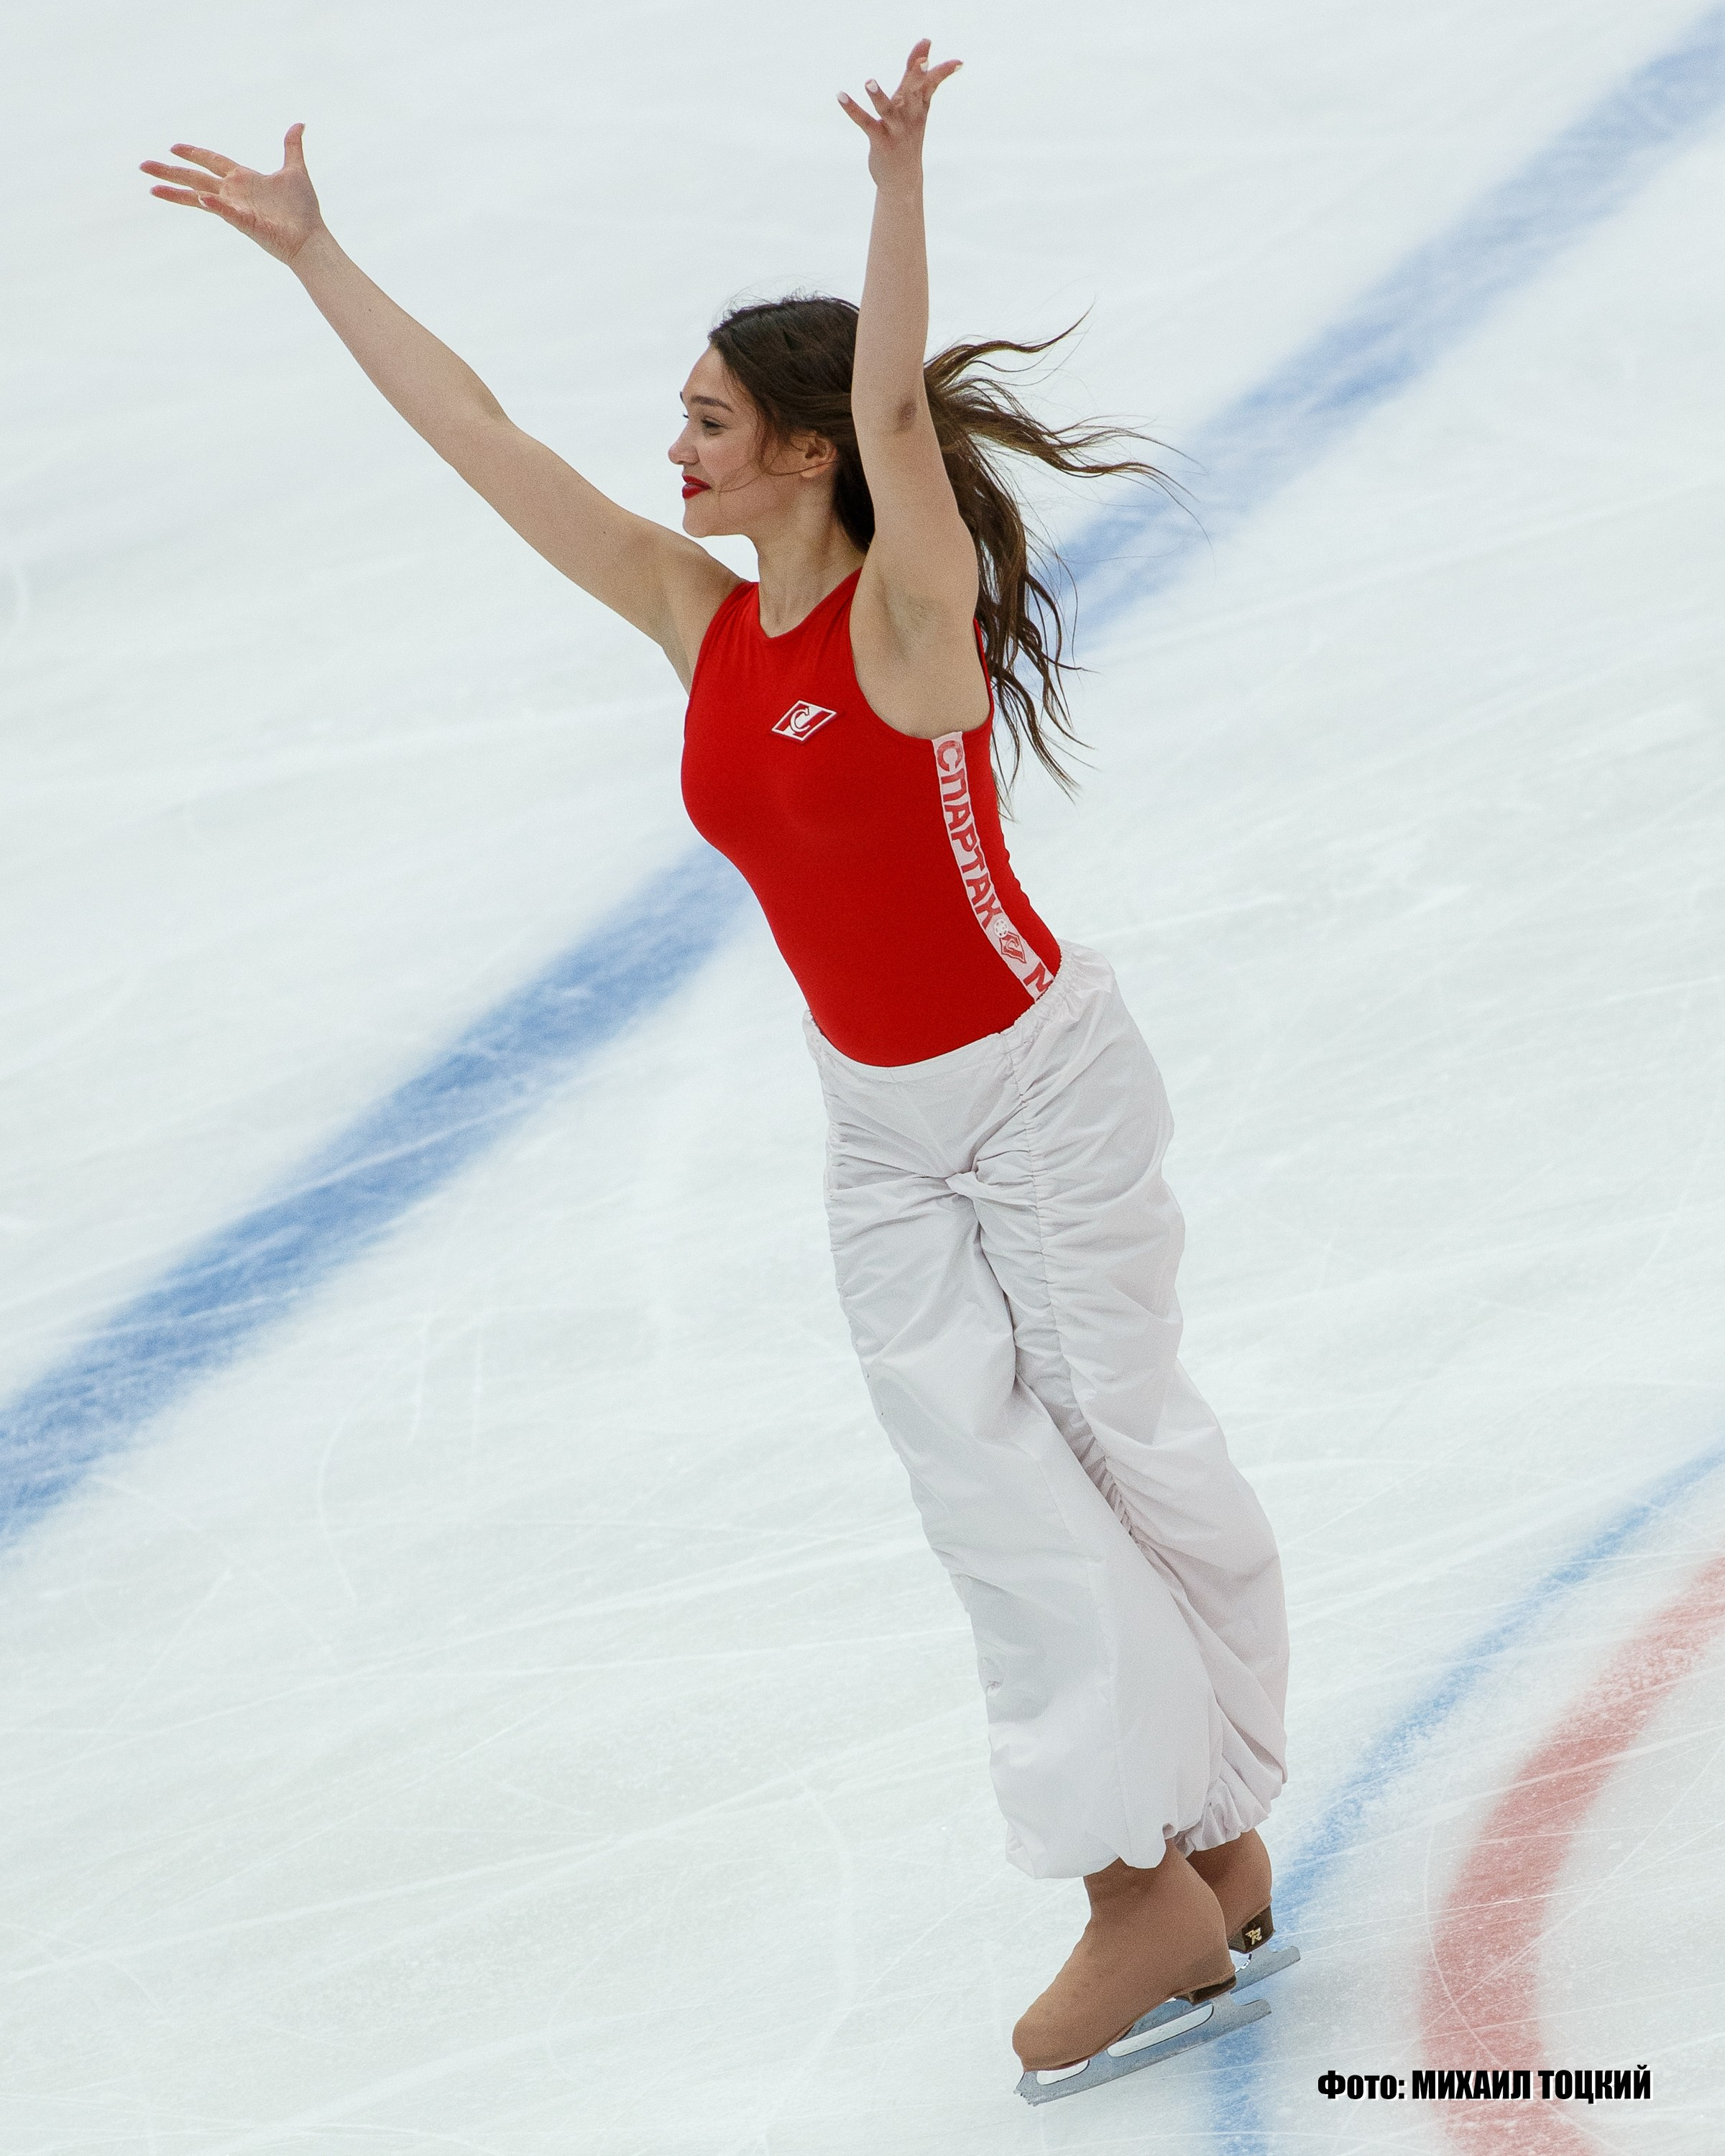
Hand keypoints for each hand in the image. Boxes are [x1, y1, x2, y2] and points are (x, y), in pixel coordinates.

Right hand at [141, 123, 324, 265]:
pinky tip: (201, 198)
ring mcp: (236, 209)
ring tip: (152, 189)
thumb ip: (291, 147)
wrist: (311, 239)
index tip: (173, 147)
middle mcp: (234, 193)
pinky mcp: (245, 223)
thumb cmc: (303, 211)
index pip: (212, 162)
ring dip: (177, 192)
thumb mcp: (295, 171)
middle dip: (170, 172)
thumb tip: (299, 125)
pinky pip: (226, 211)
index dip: (194, 153)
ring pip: (200, 196)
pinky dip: (214, 205)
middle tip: (143, 166)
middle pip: (195, 178)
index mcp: (243, 179)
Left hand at [839, 38, 961, 187]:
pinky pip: (865, 123)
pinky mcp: (880, 141)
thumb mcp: (915, 109)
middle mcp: (909, 117)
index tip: (957, 62)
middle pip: (914, 93)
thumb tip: (924, 54)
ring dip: (879, 96)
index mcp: (919, 108)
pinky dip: (852, 110)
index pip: (932, 85)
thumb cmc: (908, 138)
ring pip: (888, 110)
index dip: (942, 72)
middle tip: (922, 62)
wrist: (903, 180)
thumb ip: (916, 79)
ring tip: (869, 82)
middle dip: (918, 77)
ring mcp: (895, 130)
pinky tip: (840, 96)